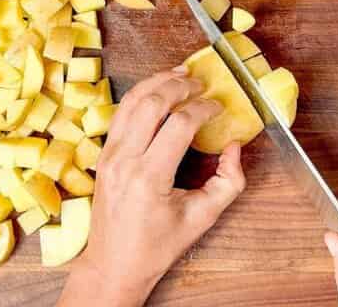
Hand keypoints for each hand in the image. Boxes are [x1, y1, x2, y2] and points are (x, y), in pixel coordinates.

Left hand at [58, 68, 246, 306]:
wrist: (114, 262)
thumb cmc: (157, 245)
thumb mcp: (201, 220)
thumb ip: (228, 183)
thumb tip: (234, 147)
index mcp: (149, 178)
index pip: (178, 126)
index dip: (201, 110)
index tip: (218, 107)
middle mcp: (124, 160)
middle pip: (150, 104)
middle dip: (178, 86)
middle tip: (200, 83)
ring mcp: (108, 154)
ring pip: (129, 102)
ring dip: (155, 83)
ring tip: (179, 75)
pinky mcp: (102, 153)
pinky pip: (119, 114)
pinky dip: (138, 96)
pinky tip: (156, 91)